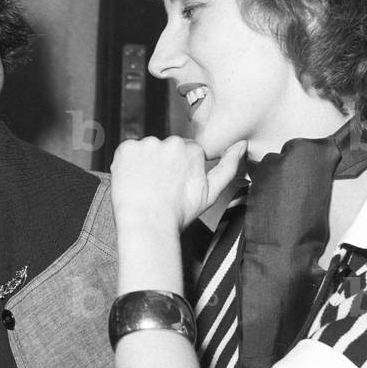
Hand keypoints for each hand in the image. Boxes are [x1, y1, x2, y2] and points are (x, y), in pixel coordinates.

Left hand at [110, 136, 245, 232]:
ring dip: (144, 163)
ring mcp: (146, 144)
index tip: (172, 184)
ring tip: (145, 186)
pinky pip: (127, 151)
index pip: (183, 151)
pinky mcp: (126, 149)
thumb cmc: (178, 214)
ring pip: (145, 150)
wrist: (148, 225)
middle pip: (164, 148)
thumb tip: (241, 145)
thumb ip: (228, 167)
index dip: (177, 169)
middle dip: (161, 163)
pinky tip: (132, 180)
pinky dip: (127, 164)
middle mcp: (170, 142)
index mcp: (192, 149)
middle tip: (158, 187)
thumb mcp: (211, 193)